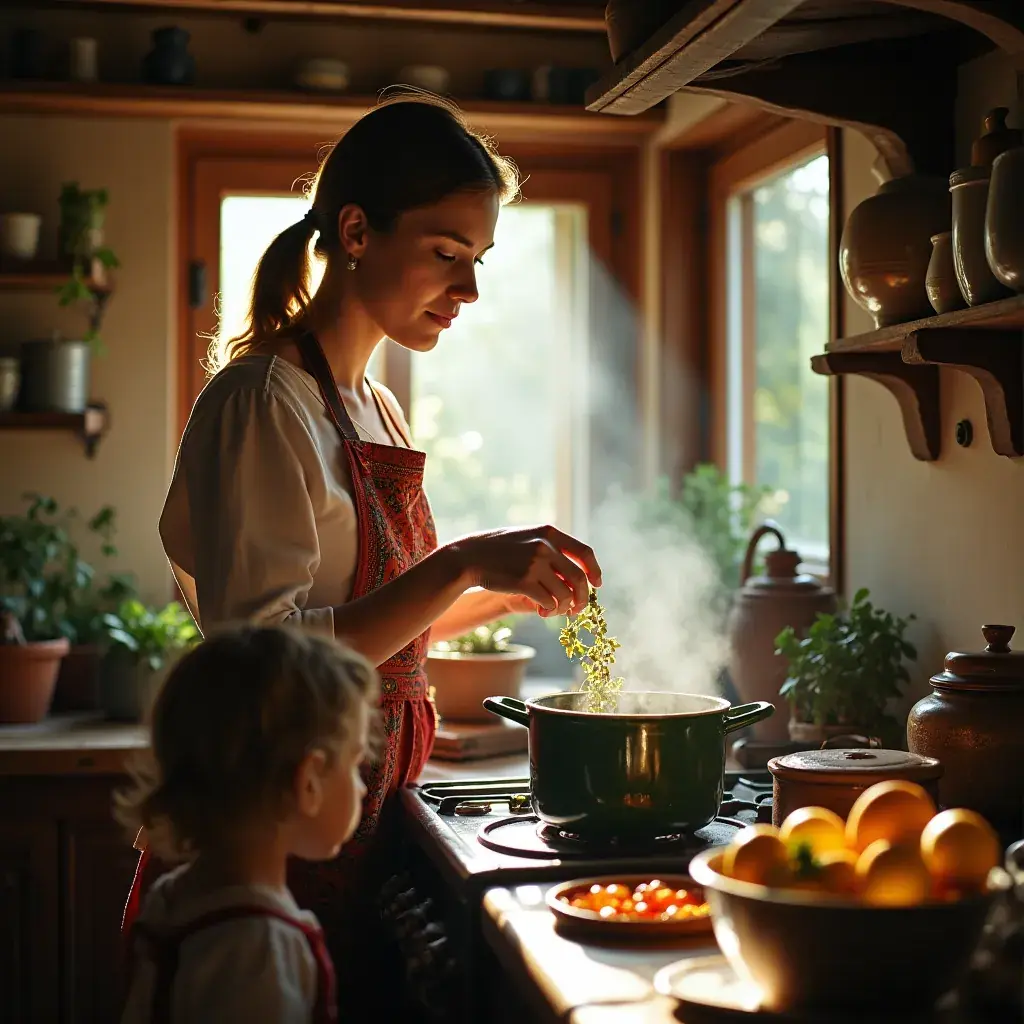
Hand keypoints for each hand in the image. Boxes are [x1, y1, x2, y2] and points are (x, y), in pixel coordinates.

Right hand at [447, 525, 601, 617]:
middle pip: (579, 578)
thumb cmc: (499, 550)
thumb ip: (550, 549)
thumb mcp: (527, 538)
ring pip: (564, 594)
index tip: (597, 584)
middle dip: (582, 598)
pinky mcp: (524, 581)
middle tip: (577, 609)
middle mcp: (545, 546)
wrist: (469, 556)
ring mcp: (535, 563)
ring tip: (553, 612)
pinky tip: (541, 611)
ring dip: (563, 608)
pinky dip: (549, 610)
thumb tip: (578, 575)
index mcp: (549, 533)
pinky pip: (548, 602)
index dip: (595, 570)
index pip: (584, 552)